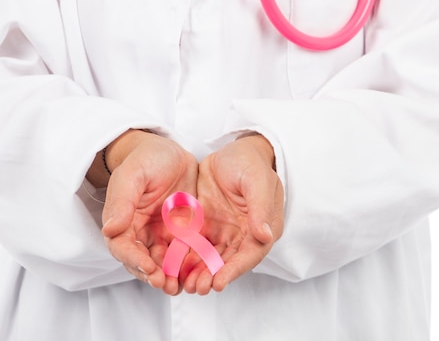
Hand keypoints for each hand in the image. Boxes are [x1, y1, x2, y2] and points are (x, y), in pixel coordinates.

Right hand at [100, 130, 197, 294]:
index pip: (124, 247)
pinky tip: (198, 273)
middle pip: (142, 261)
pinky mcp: (181, 233)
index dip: (134, 260)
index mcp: (123, 220)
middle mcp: (140, 232)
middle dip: (152, 274)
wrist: (169, 151)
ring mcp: (161, 234)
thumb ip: (122, 201)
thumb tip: (110, 228)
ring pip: (163, 263)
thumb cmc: (146, 159)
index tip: (149, 267)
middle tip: (166, 283)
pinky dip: (188, 266)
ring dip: (170, 276)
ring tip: (181, 286)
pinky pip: (184, 254)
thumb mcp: (133, 174)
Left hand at [180, 134, 283, 294]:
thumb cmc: (249, 162)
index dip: (234, 269)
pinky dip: (188, 258)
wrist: (231, 150)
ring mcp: (225, 231)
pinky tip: (174, 267)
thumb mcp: (256, 179)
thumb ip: (260, 206)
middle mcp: (245, 234)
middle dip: (213, 276)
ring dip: (199, 272)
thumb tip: (264, 234)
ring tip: (183, 285)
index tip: (219, 282)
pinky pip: (197, 246)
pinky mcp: (208, 226)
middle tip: (196, 288)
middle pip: (229, 261)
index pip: (250, 254)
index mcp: (264, 226)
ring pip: (212, 258)